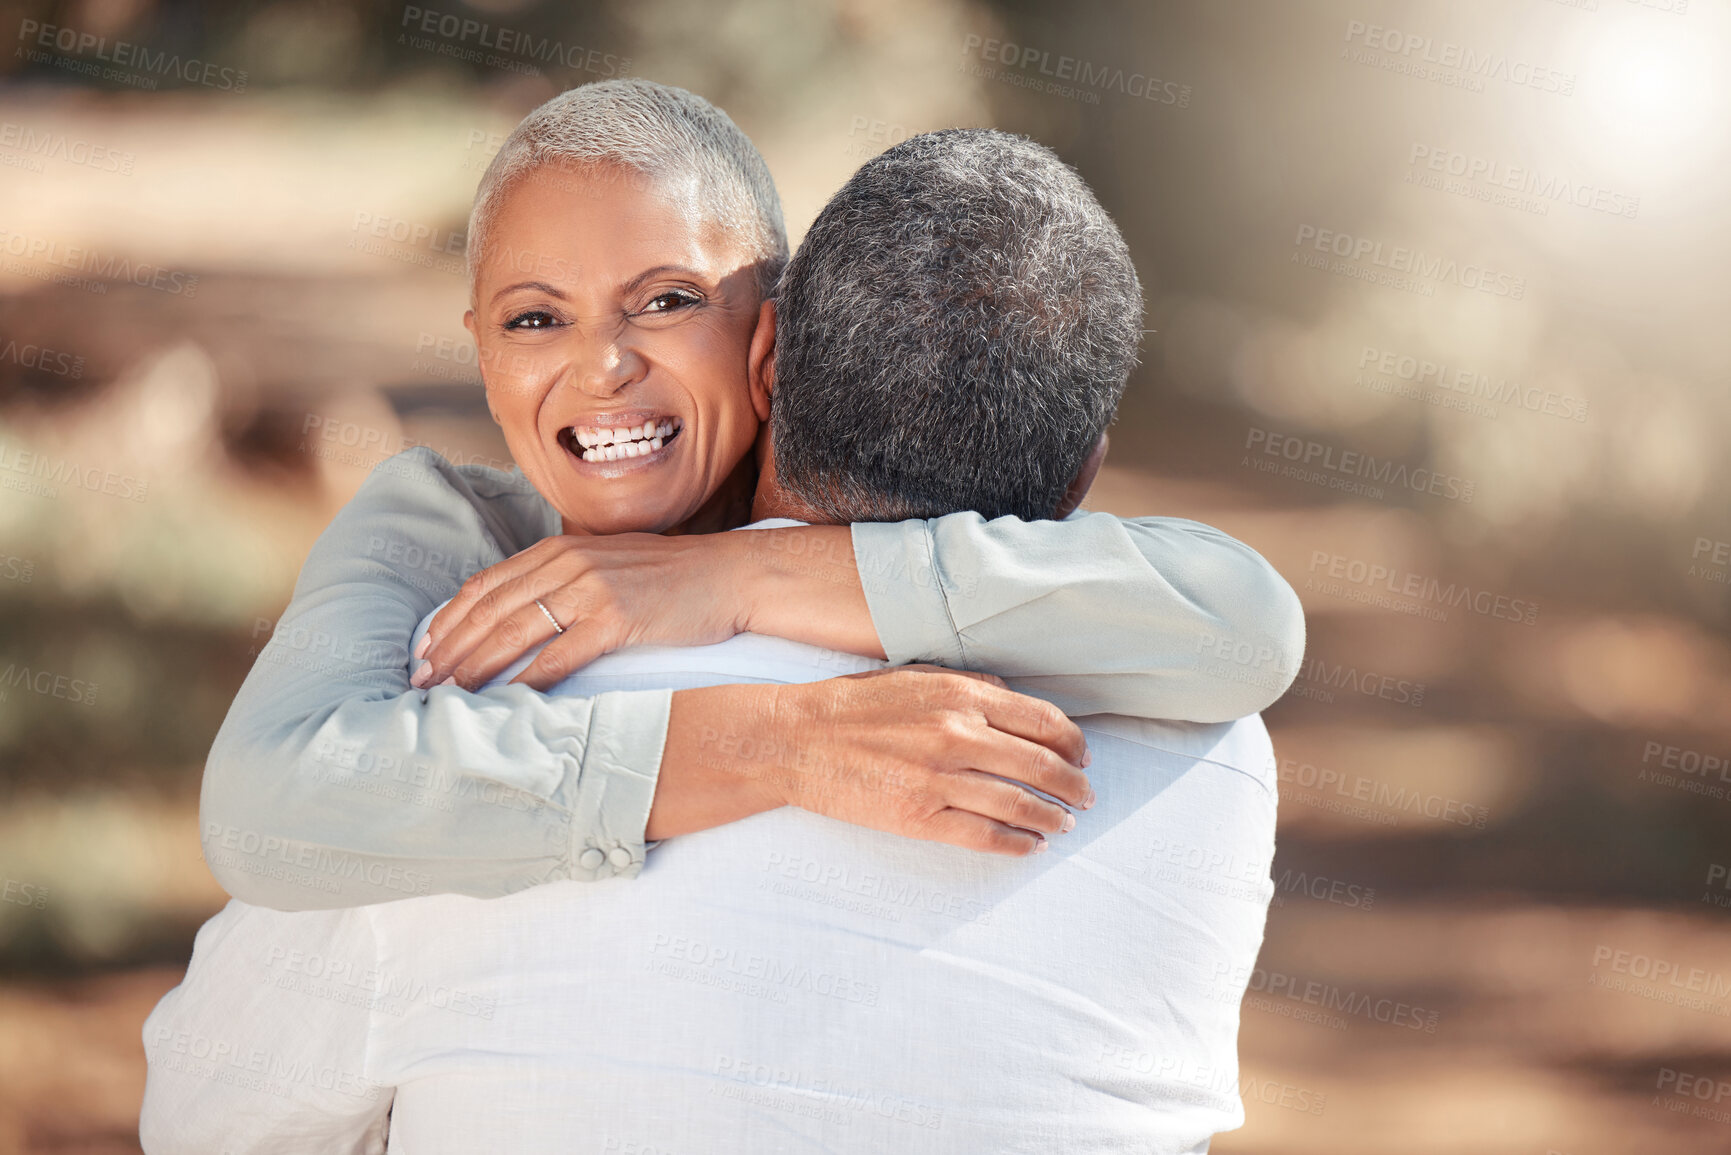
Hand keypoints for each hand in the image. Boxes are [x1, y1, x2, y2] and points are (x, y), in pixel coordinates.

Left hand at [412, 533, 747, 690]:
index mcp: (561, 550)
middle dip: (449, 647)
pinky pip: (559, 656)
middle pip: (491, 609)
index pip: (487, 584)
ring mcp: (592, 589)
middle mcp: (569, 563)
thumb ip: (566, 581)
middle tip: (420, 680)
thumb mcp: (610, 564)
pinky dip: (527, 681)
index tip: (425, 649)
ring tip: (447, 694)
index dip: (450, 618)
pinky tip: (506, 701)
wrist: (732, 575)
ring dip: (475, 666)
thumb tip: (523, 616)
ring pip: (514, 631)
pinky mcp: (617, 619)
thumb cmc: (674, 578)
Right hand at [653, 665, 1093, 855]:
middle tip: (1086, 798)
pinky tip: (1029, 847)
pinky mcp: (919, 817)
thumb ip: (967, 684)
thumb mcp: (915, 676)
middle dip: (1072, 786)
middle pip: (1040, 765)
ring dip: (1051, 818)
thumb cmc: (853, 705)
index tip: (1083, 756)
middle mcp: (958, 734)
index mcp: (961, 695)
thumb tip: (1009, 694)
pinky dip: (1015, 844)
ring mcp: (940, 779)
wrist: (796, 740)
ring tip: (1064, 826)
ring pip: (1019, 804)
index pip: (1041, 720)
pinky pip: (983, 836)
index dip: (1072, 742)